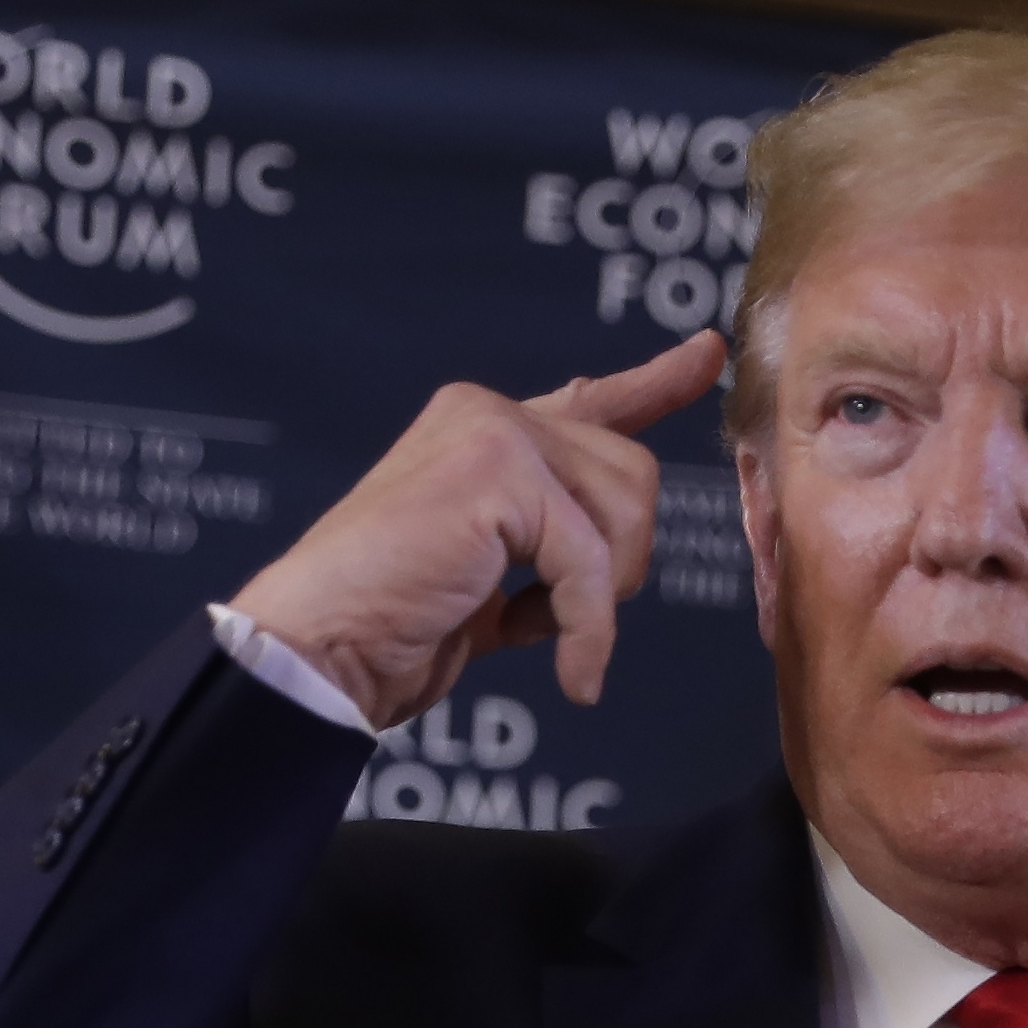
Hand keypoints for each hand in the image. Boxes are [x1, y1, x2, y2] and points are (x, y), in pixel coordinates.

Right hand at [226, 330, 720, 725]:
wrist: (320, 648)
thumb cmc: (393, 627)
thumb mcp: (490, 578)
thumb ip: (550, 544)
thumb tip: (618, 542)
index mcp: (484, 431)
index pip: (590, 400)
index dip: (656, 381)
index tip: (707, 352)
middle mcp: (488, 415)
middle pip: (633, 475)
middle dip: (619, 563)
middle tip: (565, 621)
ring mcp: (491, 434)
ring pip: (626, 510)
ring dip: (602, 598)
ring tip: (550, 638)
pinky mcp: (497, 474)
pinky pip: (590, 561)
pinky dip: (588, 630)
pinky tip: (569, 674)